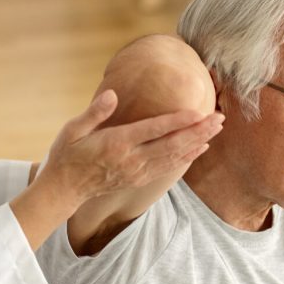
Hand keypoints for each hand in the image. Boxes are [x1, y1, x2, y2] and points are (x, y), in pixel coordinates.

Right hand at [13, 90, 222, 248]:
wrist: (64, 189)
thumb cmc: (67, 154)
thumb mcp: (73, 129)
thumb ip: (95, 112)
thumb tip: (112, 94)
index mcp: (117, 143)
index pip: (154, 129)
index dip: (178, 121)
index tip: (199, 111)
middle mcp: (132, 159)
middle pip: (172, 144)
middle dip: (198, 131)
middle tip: (220, 118)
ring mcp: (137, 172)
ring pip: (175, 157)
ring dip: (198, 142)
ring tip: (217, 129)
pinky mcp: (140, 179)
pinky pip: (169, 168)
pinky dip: (187, 157)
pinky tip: (201, 148)